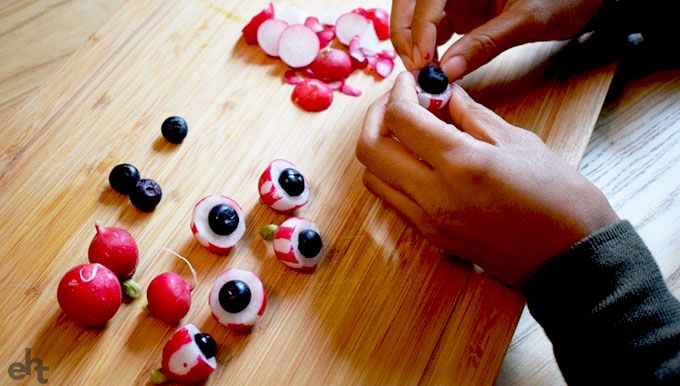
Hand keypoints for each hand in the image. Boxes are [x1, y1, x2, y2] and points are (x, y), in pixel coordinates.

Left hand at [355, 72, 617, 285]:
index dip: (399, 92)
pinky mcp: (430, 236)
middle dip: (377, 116)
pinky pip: (391, 199)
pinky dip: (391, 174)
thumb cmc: (557, 197)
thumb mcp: (519, 142)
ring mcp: (427, 219)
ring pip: (372, 176)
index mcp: (460, 162)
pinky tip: (415, 160)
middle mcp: (433, 193)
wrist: (569, 257)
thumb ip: (473, 115)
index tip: (411, 81)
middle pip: (369, 148)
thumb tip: (445, 93)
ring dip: (379, 147)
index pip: (400, 118)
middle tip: (398, 101)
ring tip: (405, 131)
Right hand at [391, 0, 602, 78]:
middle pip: (410, 2)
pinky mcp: (459, 9)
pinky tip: (432, 66)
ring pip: (415, 14)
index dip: (420, 29)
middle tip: (415, 68)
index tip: (423, 61)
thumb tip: (449, 70)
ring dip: (411, 41)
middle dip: (405, 34)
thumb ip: (485, 44)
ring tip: (422, 71)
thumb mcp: (527, 21)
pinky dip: (426, 46)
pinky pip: (432, 26)